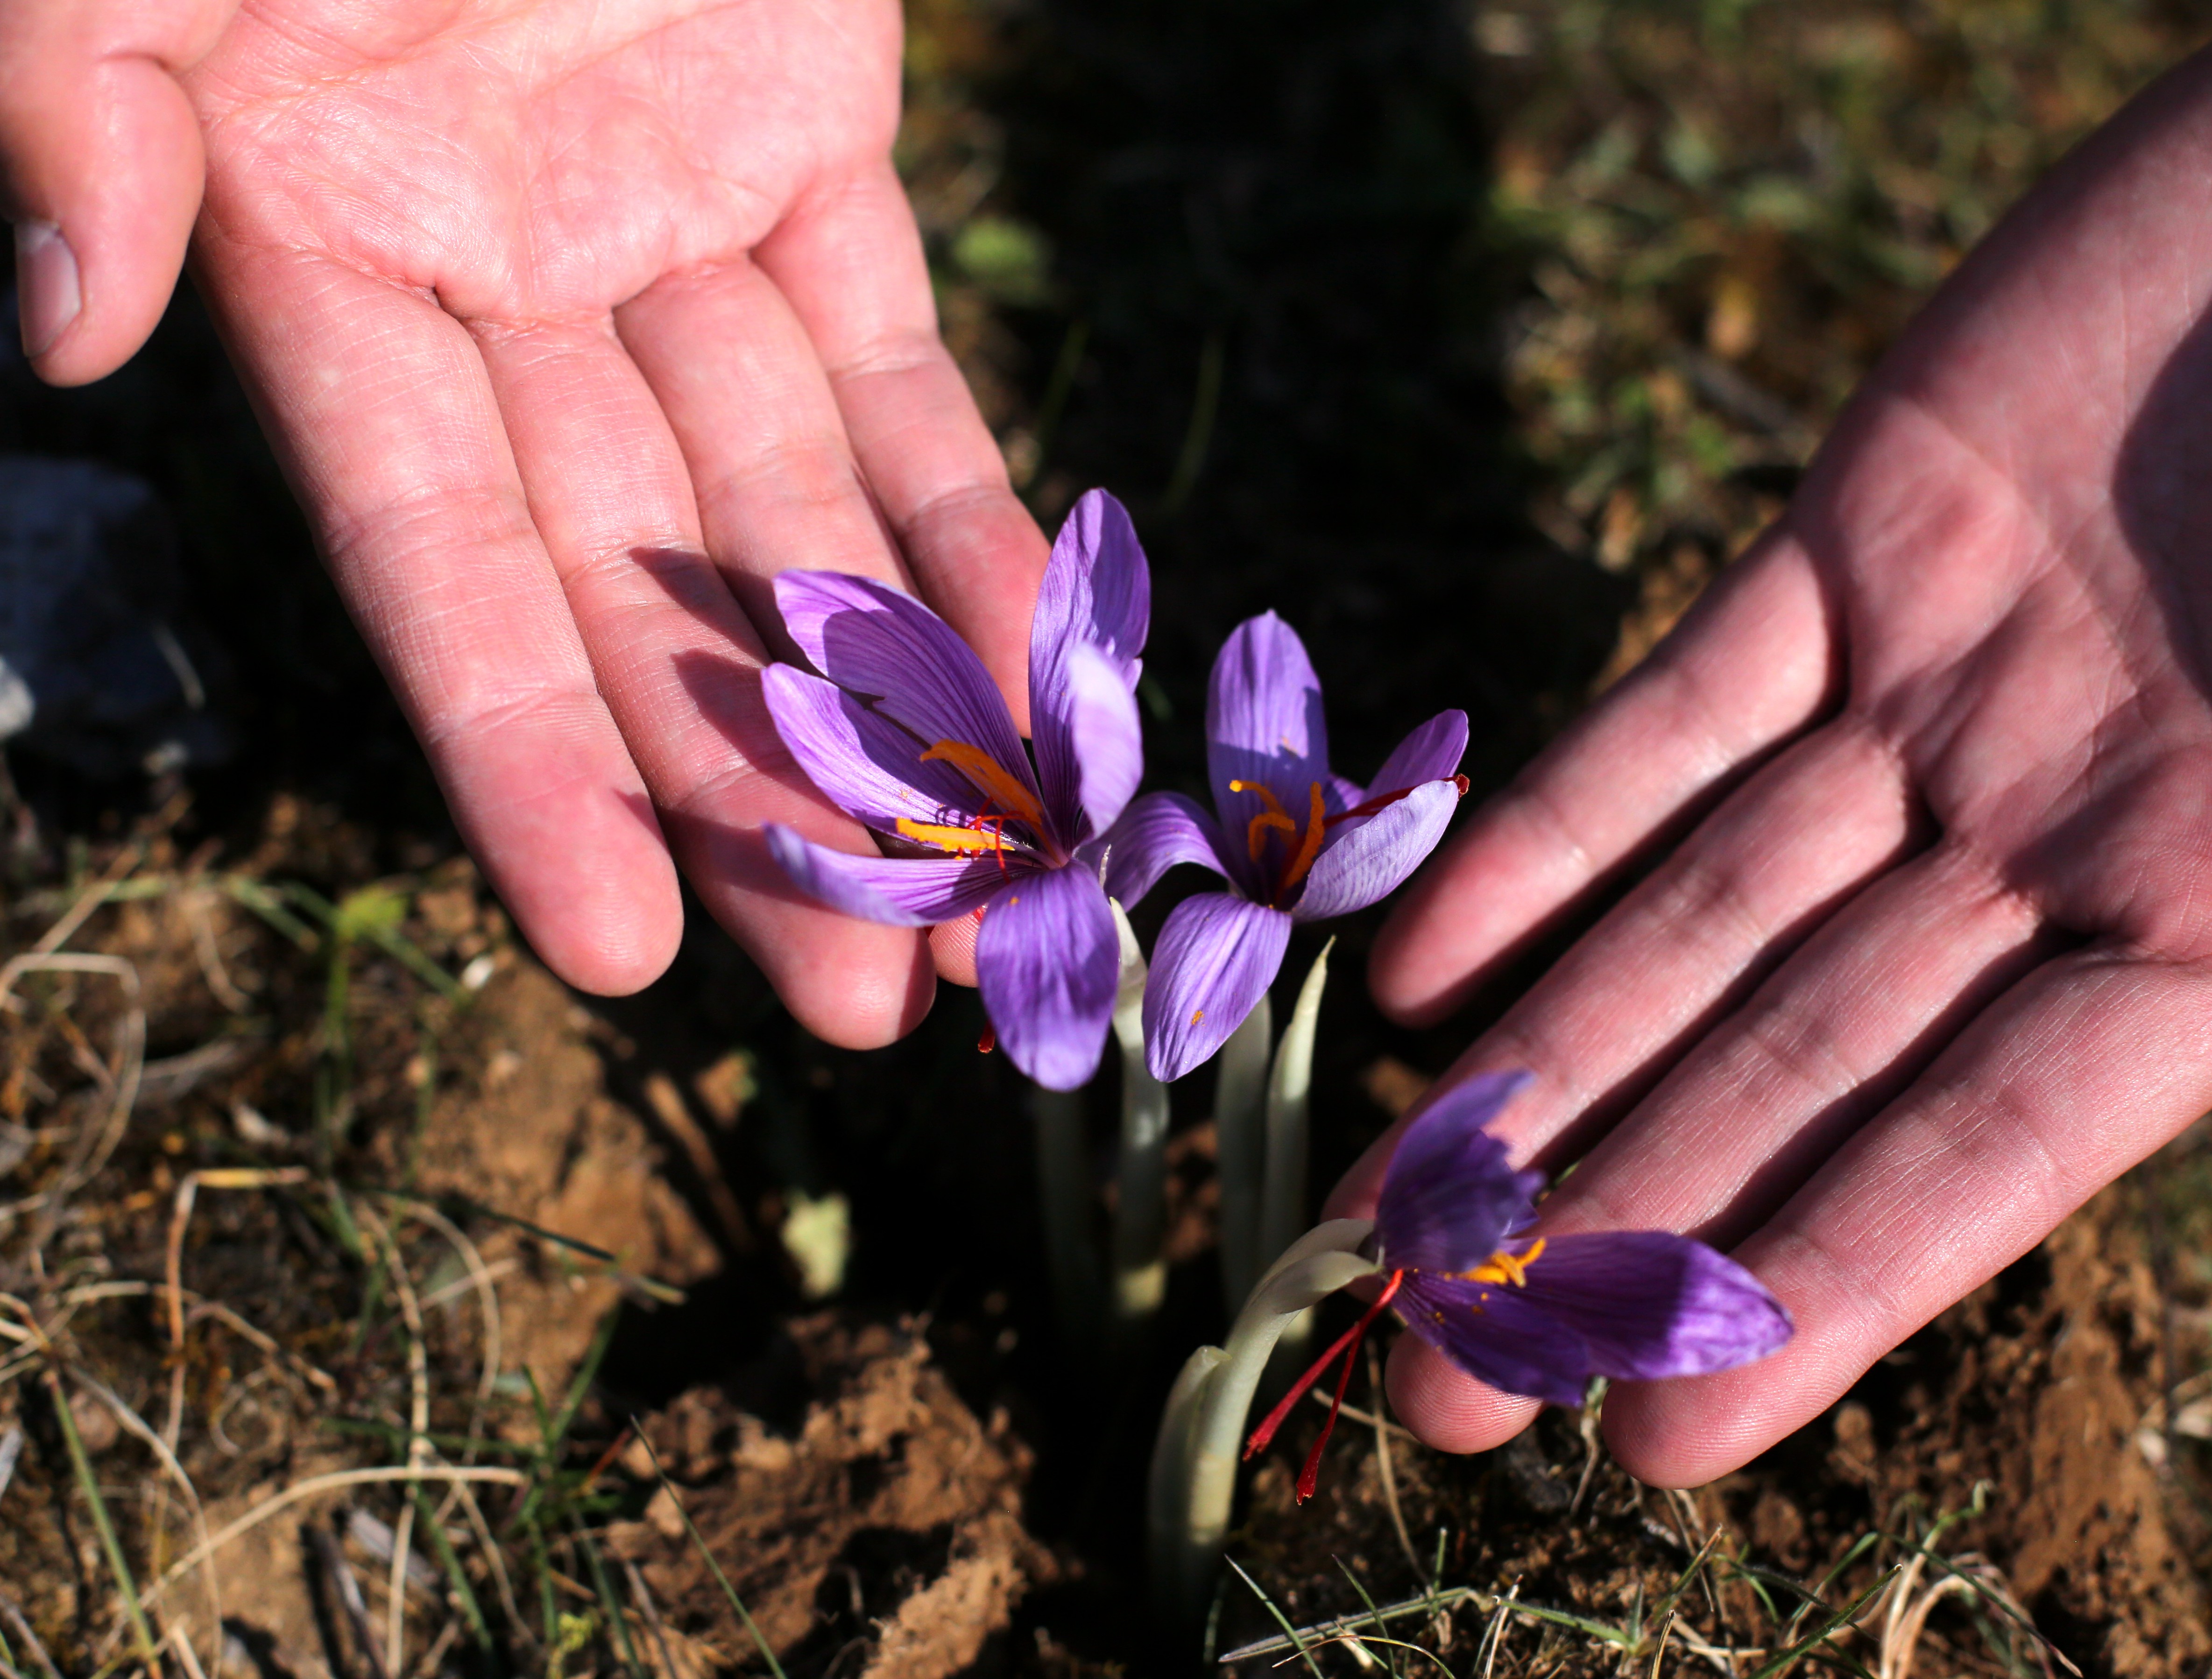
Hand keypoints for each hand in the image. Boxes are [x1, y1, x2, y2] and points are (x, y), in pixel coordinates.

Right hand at [0, 0, 1042, 1032]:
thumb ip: (77, 97)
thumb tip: (58, 328)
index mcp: (307, 241)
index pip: (434, 563)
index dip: (524, 757)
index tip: (615, 951)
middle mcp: (486, 268)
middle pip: (637, 587)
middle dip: (749, 791)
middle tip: (864, 999)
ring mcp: (655, 215)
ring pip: (789, 511)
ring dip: (893, 701)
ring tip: (991, 893)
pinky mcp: (802, 143)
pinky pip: (899, 366)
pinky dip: (975, 510)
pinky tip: (1051, 671)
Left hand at [1334, 47, 2211, 1483]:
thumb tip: (2125, 1080)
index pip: (1978, 1160)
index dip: (1808, 1298)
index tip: (1646, 1443)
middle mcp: (2061, 842)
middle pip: (1791, 1064)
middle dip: (1616, 1222)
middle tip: (1442, 1378)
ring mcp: (1943, 699)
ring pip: (1704, 911)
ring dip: (1546, 1055)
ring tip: (1396, 1207)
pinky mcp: (1852, 545)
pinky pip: (1682, 709)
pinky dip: (1551, 824)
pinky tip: (1425, 957)